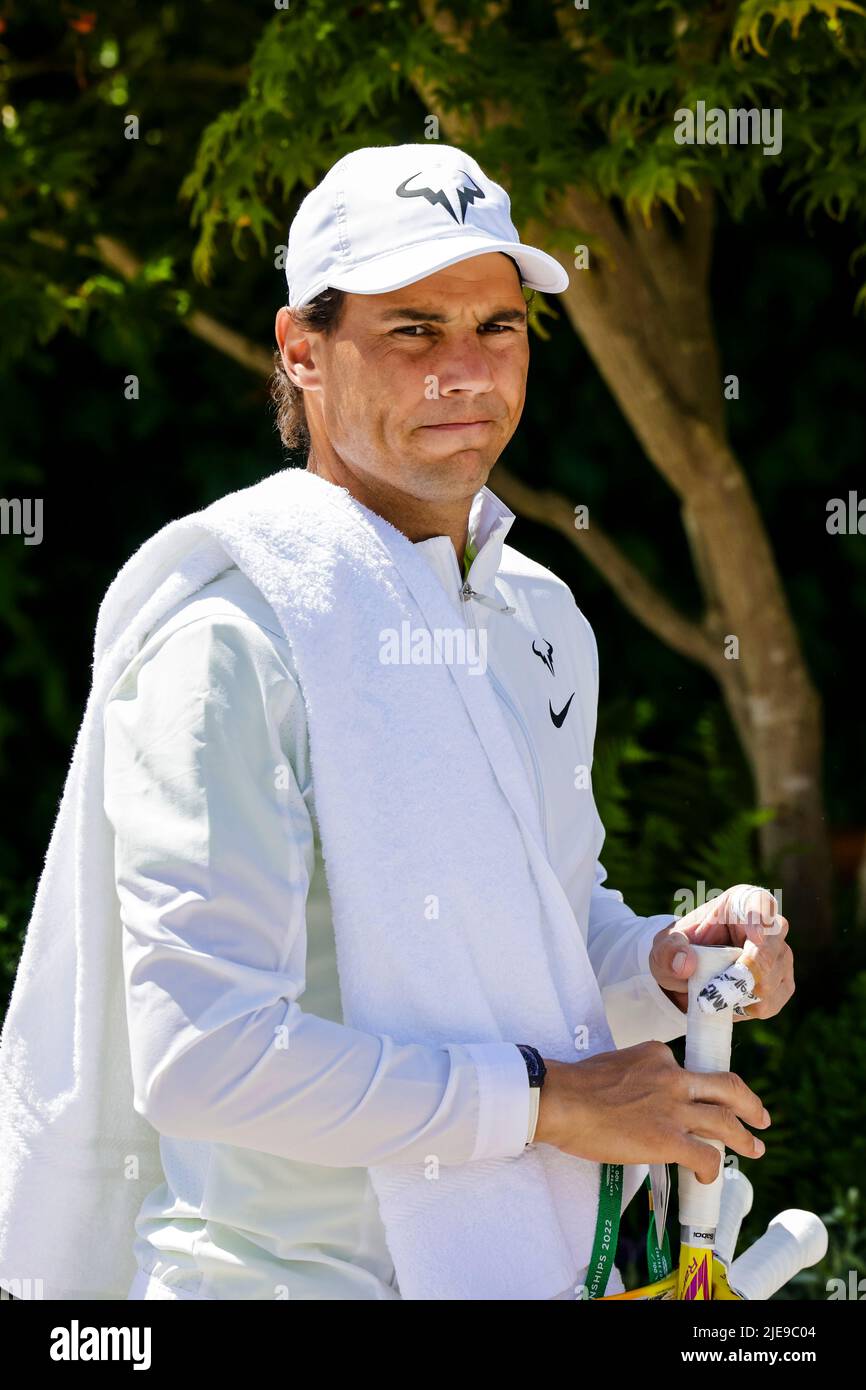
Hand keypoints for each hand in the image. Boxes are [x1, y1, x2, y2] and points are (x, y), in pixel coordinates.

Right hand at [535, 1041, 770, 1181]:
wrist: (560, 1099)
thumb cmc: (575, 1085)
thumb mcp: (615, 1064)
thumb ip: (637, 1076)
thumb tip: (638, 1098)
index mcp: (658, 1054)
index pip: (690, 1070)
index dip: (700, 1089)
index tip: (704, 1099)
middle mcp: (673, 1076)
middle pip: (726, 1087)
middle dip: (749, 1103)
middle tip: (760, 1117)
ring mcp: (674, 1108)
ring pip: (725, 1121)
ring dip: (744, 1137)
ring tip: (755, 1147)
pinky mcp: (669, 1139)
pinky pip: (705, 1156)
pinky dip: (711, 1169)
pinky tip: (708, 1177)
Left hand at [649, 883, 793, 1021]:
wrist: (688, 975)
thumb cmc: (680, 951)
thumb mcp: (663, 947)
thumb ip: (668, 950)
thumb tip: (686, 964)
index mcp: (740, 903)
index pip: (759, 902)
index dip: (761, 919)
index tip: (755, 937)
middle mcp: (769, 927)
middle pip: (773, 948)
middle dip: (746, 973)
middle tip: (715, 989)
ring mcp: (780, 956)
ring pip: (773, 980)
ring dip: (741, 994)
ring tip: (712, 993)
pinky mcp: (783, 983)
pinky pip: (772, 1003)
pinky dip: (748, 1009)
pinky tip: (728, 1003)